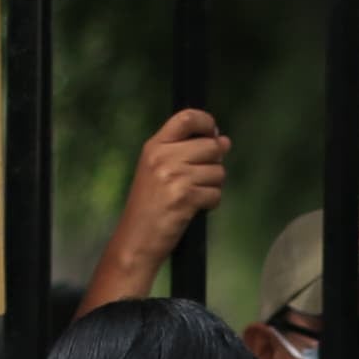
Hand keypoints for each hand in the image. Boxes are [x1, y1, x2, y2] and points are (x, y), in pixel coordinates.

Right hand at [121, 108, 229, 264]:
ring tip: (193, 196)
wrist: (135, 240)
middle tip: (199, 179)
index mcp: (154, 146)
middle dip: (215, 163)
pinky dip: (210, 203)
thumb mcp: (157, 170)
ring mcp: (174, 176)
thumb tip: (224, 140)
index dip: (207, 123)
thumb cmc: (148, 207)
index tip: (213, 134)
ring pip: (218, 171)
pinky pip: (216, 193)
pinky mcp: (185, 197)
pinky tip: (194, 208)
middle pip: (211, 146)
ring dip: (213, 186)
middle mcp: (163, 157)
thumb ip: (186, 151)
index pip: (187, 118)